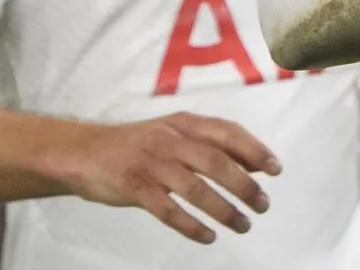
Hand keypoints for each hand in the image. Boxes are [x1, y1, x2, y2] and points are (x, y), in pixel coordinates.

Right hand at [50, 112, 279, 243]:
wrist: (84, 152)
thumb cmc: (139, 144)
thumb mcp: (176, 134)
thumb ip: (213, 145)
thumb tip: (257, 164)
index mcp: (184, 123)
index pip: (228, 132)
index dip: (255, 150)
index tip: (275, 169)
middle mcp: (171, 140)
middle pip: (216, 162)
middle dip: (244, 185)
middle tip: (263, 204)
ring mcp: (152, 164)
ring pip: (195, 189)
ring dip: (223, 210)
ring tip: (243, 225)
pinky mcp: (134, 188)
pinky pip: (168, 210)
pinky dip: (191, 225)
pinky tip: (208, 236)